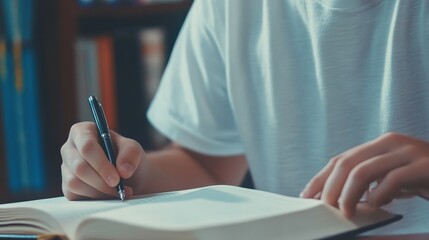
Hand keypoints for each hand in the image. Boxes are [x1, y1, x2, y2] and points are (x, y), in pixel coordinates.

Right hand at [60, 122, 143, 199]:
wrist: (126, 175)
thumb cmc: (126, 156)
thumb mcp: (133, 150)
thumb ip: (131, 154)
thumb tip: (123, 171)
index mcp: (82, 132)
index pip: (87, 146)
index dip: (101, 164)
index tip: (117, 178)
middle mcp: (69, 148)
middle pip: (79, 167)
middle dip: (101, 181)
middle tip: (119, 188)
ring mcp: (66, 167)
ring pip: (74, 182)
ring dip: (99, 191)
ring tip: (119, 192)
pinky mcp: (66, 186)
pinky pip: (74, 194)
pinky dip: (94, 198)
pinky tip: (108, 196)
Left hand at [300, 132, 428, 216]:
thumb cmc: (427, 177)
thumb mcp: (394, 178)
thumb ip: (372, 182)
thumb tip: (343, 198)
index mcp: (379, 144)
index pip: (341, 159)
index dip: (321, 177)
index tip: (307, 194)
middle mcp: (390, 143)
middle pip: (346, 163)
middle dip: (329, 187)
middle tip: (324, 207)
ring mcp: (407, 152)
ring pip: (362, 170)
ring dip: (348, 194)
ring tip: (345, 212)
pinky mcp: (424, 165)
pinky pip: (391, 180)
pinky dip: (378, 195)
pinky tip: (375, 206)